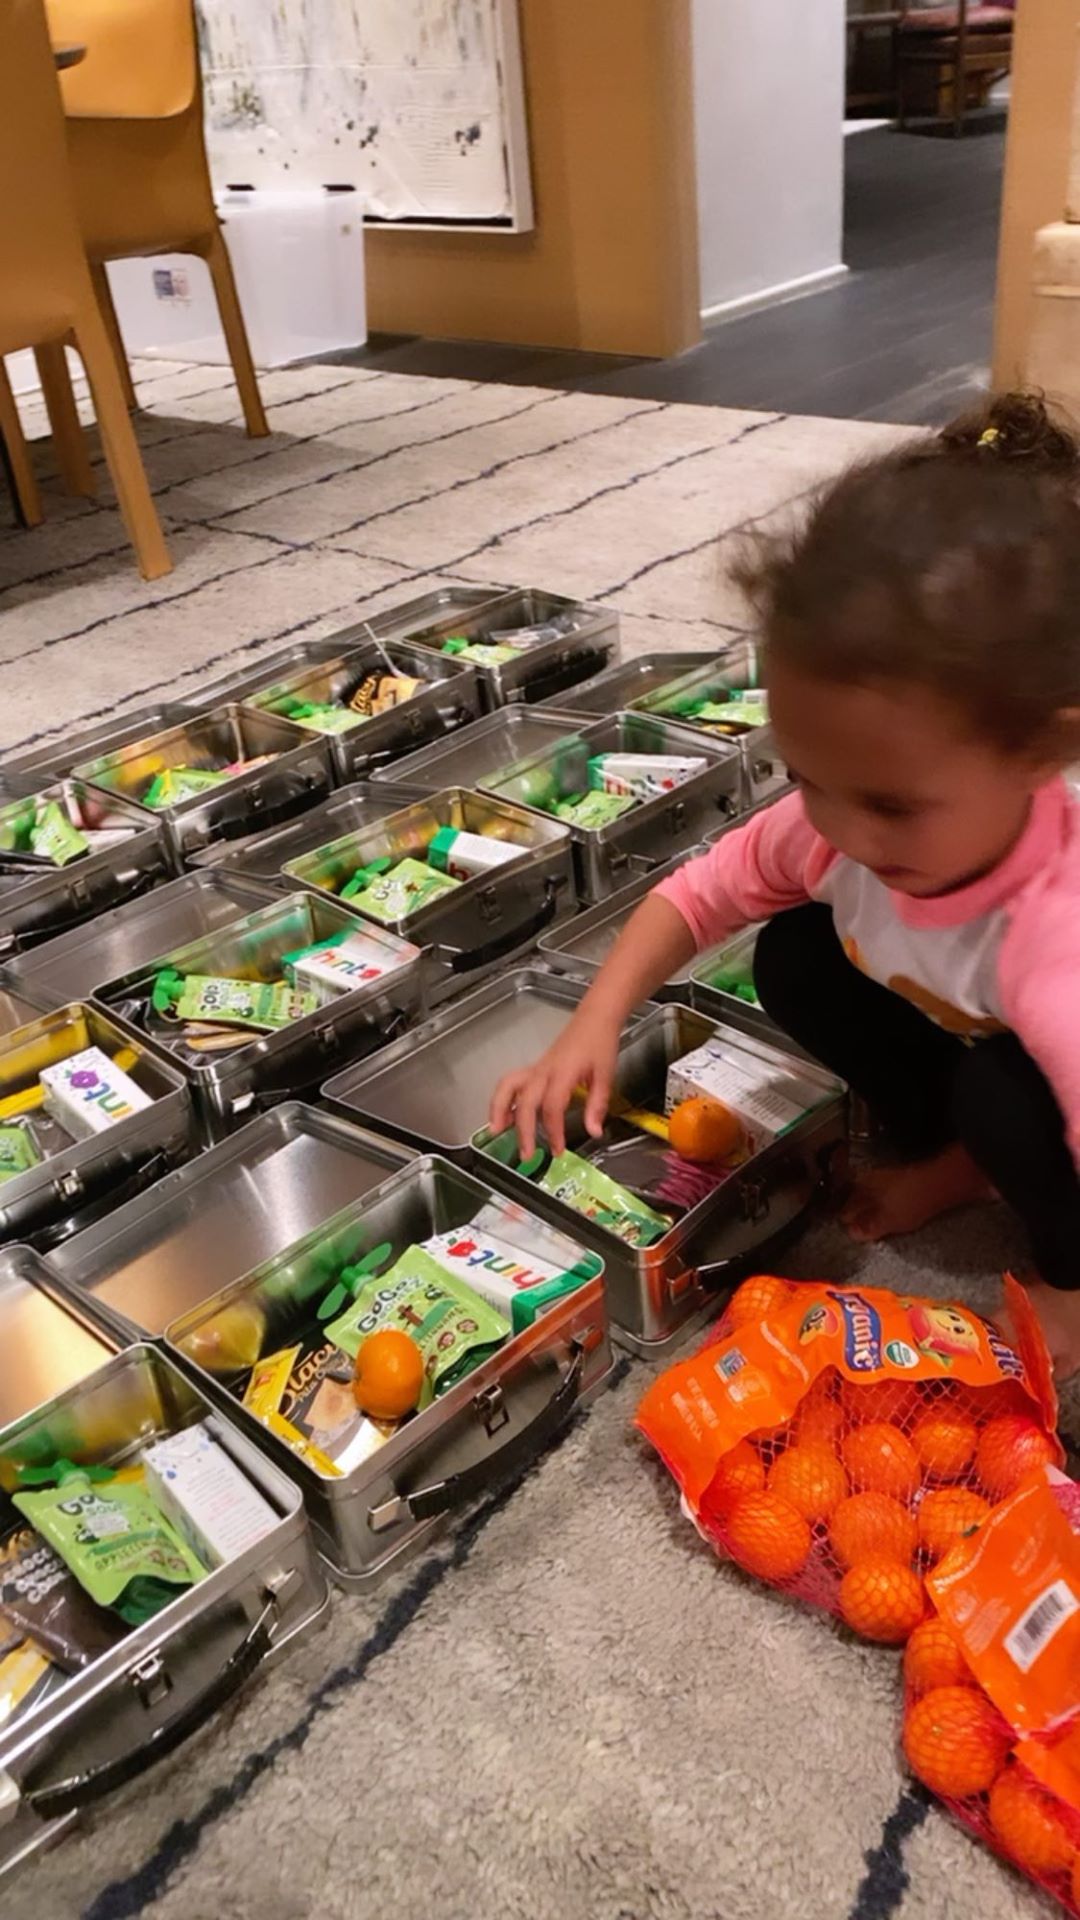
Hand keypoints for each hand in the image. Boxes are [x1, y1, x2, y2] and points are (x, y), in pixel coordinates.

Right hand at [489, 1015, 619, 1160]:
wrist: (594, 1019)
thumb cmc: (600, 1044)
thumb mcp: (605, 1076)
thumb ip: (597, 1105)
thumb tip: (594, 1132)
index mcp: (563, 1073)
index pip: (552, 1106)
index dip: (553, 1130)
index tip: (557, 1149)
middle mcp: (544, 1071)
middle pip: (526, 1101)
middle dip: (523, 1130)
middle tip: (526, 1155)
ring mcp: (536, 1068)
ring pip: (508, 1086)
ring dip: (499, 1109)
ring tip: (496, 1131)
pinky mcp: (534, 1069)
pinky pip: (511, 1082)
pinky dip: (502, 1099)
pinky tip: (503, 1116)